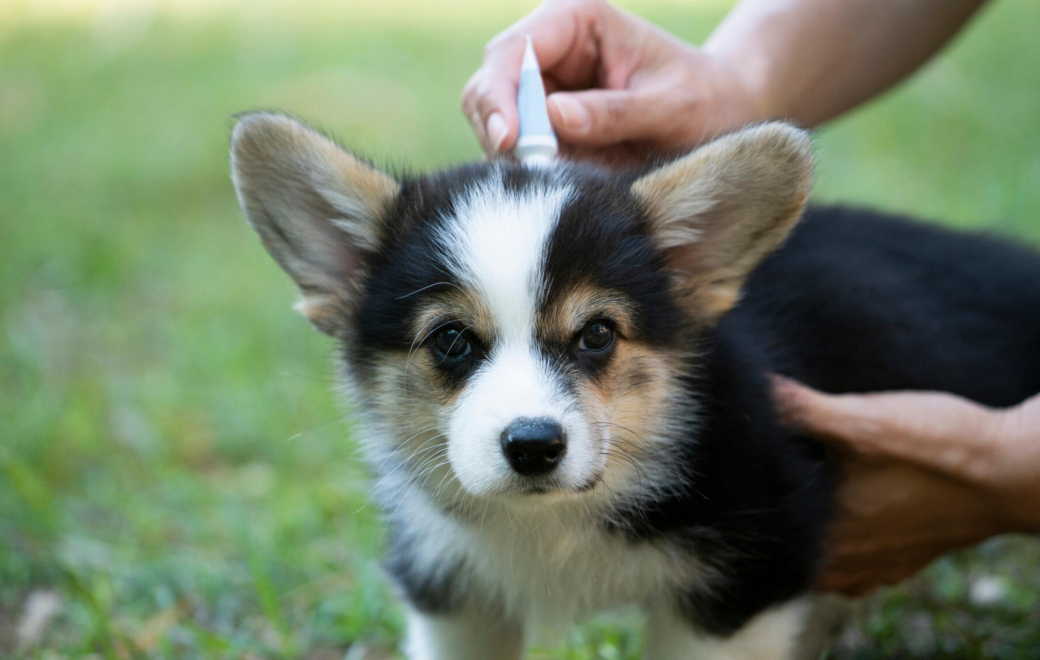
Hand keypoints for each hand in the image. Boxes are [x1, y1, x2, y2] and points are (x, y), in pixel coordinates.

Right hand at [461, 0, 765, 163]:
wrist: (720, 116)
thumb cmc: (703, 99)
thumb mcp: (669, 107)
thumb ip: (615, 113)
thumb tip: (553, 118)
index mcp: (576, 21)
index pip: (513, 51)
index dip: (501, 95)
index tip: (510, 140)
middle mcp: (549, 49)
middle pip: (489, 86)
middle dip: (500, 129)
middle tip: (529, 171)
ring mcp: (541, 88)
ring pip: (493, 121)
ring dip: (511, 155)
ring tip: (553, 178)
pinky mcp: (543, 125)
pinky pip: (514, 150)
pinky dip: (525, 170)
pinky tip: (555, 182)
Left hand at [772, 377, 1039, 596]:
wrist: (1017, 472)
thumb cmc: (942, 447)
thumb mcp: (866, 419)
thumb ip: (804, 409)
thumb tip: (757, 388)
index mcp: (829, 533)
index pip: (768, 527)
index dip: (752, 497)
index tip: (746, 466)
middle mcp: (850, 562)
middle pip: (793, 547)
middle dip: (780, 515)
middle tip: (771, 475)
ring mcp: (879, 567)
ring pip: (825, 560)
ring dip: (811, 532)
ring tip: (805, 493)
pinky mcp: (906, 560)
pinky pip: (858, 565)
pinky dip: (846, 543)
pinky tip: (849, 514)